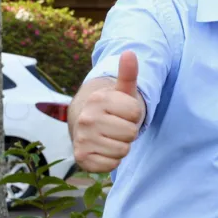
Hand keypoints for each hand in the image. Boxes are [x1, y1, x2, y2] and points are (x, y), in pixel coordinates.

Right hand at [72, 51, 143, 172]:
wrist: (86, 126)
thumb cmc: (112, 108)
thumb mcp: (122, 91)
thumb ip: (128, 74)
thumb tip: (130, 52)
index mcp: (98, 100)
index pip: (136, 114)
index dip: (134, 115)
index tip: (123, 112)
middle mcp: (86, 119)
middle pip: (131, 133)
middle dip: (128, 132)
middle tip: (117, 126)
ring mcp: (82, 139)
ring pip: (123, 150)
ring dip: (122, 146)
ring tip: (111, 137)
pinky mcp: (81, 158)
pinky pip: (112, 165)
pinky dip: (112, 160)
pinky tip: (104, 150)